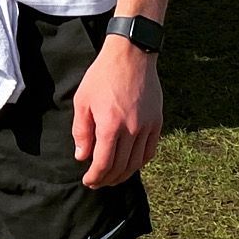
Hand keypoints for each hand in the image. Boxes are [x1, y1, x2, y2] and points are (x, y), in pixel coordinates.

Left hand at [72, 37, 161, 188]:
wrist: (131, 56)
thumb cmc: (102, 76)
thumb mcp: (83, 100)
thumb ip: (81, 130)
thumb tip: (82, 157)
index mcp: (110, 125)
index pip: (104, 163)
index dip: (95, 177)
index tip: (88, 181)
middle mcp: (131, 130)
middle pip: (121, 167)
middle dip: (107, 179)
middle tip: (97, 182)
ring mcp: (147, 127)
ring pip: (137, 162)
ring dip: (123, 174)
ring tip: (112, 177)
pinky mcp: (157, 123)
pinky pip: (149, 151)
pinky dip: (139, 162)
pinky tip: (130, 164)